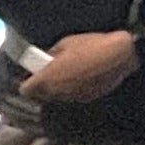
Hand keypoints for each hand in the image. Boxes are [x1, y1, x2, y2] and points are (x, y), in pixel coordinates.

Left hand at [22, 28, 139, 103]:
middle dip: (39, 90)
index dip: (26, 83)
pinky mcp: (87, 99)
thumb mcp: (64, 44)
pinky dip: (72, 93)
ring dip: (55, 93)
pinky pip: (72, 99)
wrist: (120, 56)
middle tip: (46, 78)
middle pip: (39, 99)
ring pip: (56, 100)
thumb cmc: (90, 46)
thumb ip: (49, 56)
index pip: (25, 91)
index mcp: (46, 80)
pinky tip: (79, 82)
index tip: (30, 77)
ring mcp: (73, 99)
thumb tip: (43, 61)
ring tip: (64, 79)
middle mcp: (56, 94)